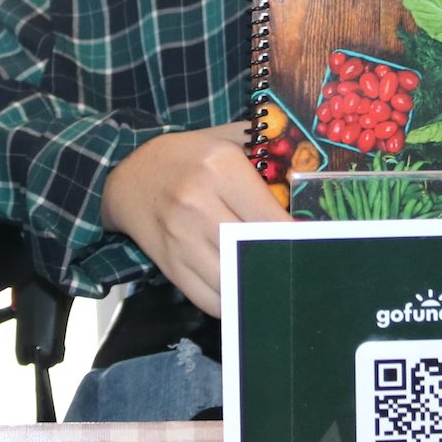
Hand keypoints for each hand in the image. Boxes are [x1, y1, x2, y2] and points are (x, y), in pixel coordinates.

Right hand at [99, 123, 290, 316]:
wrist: (129, 173)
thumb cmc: (189, 156)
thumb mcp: (226, 139)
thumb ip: (265, 152)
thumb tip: (307, 172)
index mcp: (221, 168)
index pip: (270, 216)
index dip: (295, 237)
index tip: (311, 245)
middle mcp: (199, 204)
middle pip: (251, 250)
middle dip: (277, 263)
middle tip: (298, 267)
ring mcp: (180, 238)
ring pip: (230, 280)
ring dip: (253, 286)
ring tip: (272, 283)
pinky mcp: (168, 264)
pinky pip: (206, 298)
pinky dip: (229, 302)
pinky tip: (242, 292)